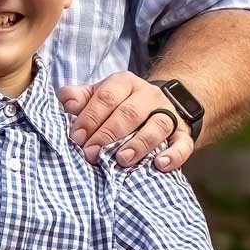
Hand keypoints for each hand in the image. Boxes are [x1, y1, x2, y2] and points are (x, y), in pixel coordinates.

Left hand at [58, 71, 194, 171]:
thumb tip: (65, 102)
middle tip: (92, 154)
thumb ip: (78, 98)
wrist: (158, 105)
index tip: (77, 138)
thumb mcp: (97, 95)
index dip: (90, 118)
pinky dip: (174, 155)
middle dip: (108, 135)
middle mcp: (148, 96)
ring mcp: (168, 113)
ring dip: (139, 144)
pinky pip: (183, 143)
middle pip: (129, 112)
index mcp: (123, 83)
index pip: (106, 97)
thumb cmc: (118, 104)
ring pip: (157, 126)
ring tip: (122, 160)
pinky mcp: (183, 133)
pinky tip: (161, 166)